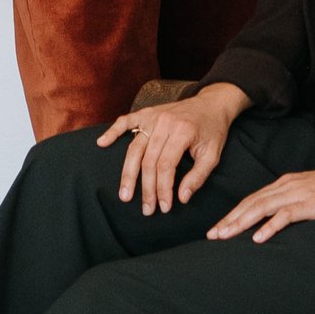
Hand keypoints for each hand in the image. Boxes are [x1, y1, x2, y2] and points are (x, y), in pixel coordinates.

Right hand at [97, 82, 249, 214]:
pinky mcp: (147, 113)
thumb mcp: (213, 155)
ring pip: (135, 147)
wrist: (211, 104)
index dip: (163, 189)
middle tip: (146, 209)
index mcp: (183, 132)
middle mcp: (165, 123)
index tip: (164, 207)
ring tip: (125, 194)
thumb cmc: (213, 131)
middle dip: (146, 188)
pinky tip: (102, 143)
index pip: (166, 166)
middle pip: (148, 160)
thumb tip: (182, 198)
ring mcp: (153, 116)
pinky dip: (113, 132)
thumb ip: (198, 177)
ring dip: (128, 173)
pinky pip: (126, 121)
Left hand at [208, 132, 314, 244]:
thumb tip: (278, 219)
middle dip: (229, 220)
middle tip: (211, 236)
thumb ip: (294, 203)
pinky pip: (286, 215)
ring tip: (224, 237)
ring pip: (262, 208)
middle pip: (251, 204)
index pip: (252, 199)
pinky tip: (258, 238)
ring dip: (240, 223)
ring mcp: (299, 193)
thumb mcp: (312, 194)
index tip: (218, 228)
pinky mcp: (312, 203)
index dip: (233, 214)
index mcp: (285, 184)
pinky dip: (270, 226)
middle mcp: (287, 186)